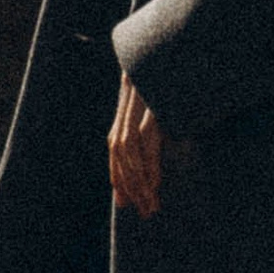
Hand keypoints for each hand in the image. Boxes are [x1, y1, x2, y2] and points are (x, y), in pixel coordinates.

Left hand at [109, 75, 165, 217]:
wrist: (155, 60)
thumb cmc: (157, 90)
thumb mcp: (147, 115)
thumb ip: (145, 137)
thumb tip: (151, 162)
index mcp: (119, 127)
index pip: (116, 163)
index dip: (122, 186)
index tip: (130, 206)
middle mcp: (122, 125)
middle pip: (121, 165)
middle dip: (133, 192)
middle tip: (146, 212)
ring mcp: (134, 120)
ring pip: (132, 160)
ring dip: (142, 185)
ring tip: (152, 204)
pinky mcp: (149, 115)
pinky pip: (146, 147)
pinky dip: (149, 167)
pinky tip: (155, 182)